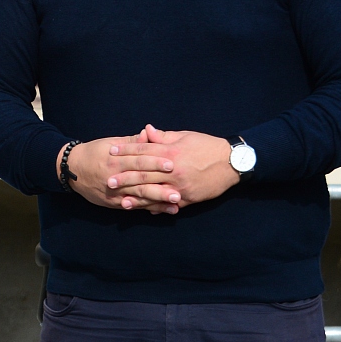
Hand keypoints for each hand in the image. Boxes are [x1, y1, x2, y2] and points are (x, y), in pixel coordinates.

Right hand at [64, 136, 182, 213]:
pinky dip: (147, 209)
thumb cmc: (94, 152)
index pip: (138, 161)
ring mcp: (114, 192)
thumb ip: (132, 142)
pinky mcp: (112, 203)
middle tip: (179, 191)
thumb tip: (148, 133)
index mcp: (115, 160)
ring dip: (157, 202)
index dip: (155, 162)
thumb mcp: (110, 143)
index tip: (172, 164)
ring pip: (138, 197)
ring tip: (175, 205)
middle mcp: (115, 177)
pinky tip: (161, 211)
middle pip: (140, 182)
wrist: (71, 169)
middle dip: (160, 188)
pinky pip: (132, 206)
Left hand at [105, 126, 239, 209]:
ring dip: (136, 198)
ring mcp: (180, 187)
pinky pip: (168, 205)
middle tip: (108, 181)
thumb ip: (163, 137)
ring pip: (154, 193)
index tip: (111, 152)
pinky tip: (144, 210)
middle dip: (125, 178)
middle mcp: (173, 171)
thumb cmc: (207, 146)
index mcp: (171, 152)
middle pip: (144, 174)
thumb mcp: (184, 136)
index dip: (126, 151)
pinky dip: (156, 208)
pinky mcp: (188, 199)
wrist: (232, 163)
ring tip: (121, 201)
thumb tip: (145, 131)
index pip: (143, 151)